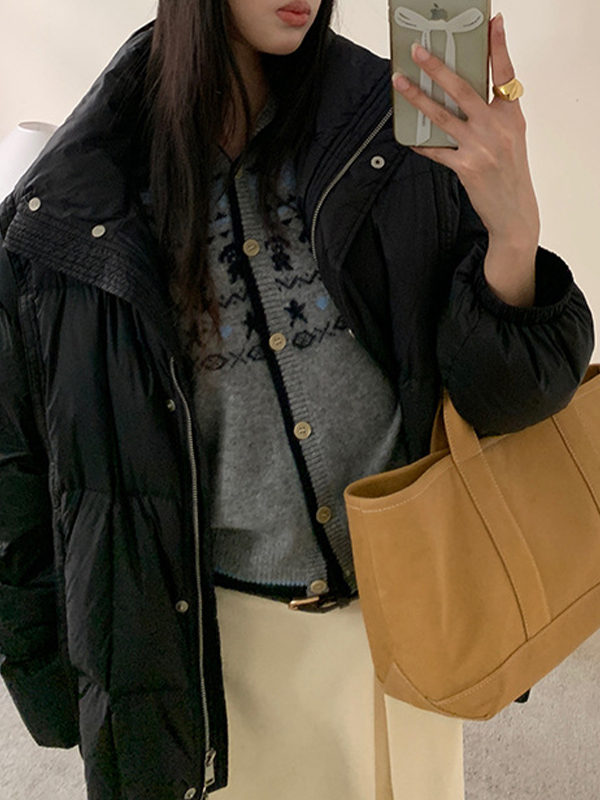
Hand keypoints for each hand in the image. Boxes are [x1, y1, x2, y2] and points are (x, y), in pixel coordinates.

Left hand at [392, 14, 539, 304]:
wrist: (514, 211)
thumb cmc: (510, 173)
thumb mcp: (510, 137)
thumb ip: (494, 115)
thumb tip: (464, 96)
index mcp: (511, 115)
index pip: (505, 74)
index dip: (499, 47)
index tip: (494, 22)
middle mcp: (497, 127)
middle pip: (463, 89)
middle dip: (438, 67)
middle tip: (418, 51)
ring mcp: (480, 146)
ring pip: (442, 115)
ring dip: (418, 97)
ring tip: (400, 82)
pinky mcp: (466, 167)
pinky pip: (436, 150)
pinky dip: (421, 144)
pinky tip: (408, 138)